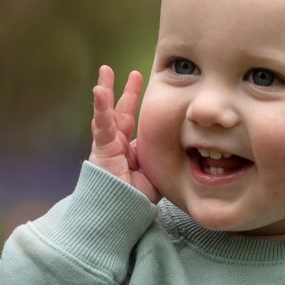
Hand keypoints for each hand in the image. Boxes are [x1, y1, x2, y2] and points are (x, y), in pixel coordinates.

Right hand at [88, 65, 158, 201]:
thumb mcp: (155, 174)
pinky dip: (101, 108)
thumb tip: (184, 149)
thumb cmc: (135, 200)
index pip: (131, 120)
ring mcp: (107, 145)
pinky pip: (102, 125)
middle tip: (128, 72)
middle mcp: (116, 144)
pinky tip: (99, 91)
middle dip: (124, 91)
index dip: (134, 101)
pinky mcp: (102, 149)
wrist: (119, 214)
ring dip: (105, 92)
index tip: (139, 81)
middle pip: (120, 111)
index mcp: (128, 149)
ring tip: (105, 71)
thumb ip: (162, 159)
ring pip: (107, 113)